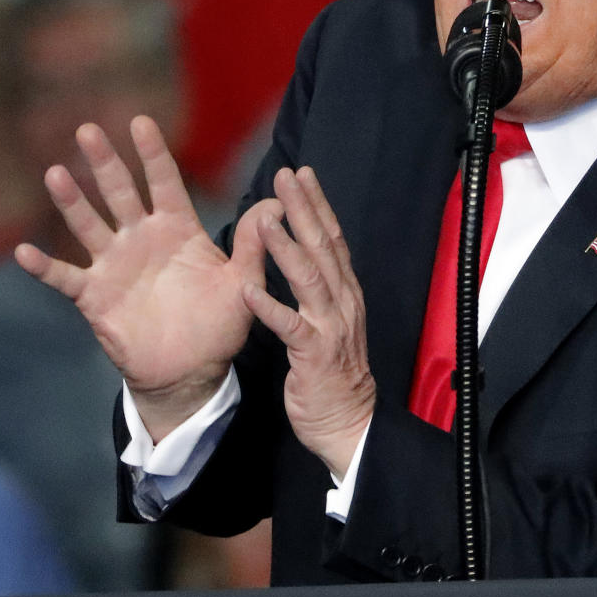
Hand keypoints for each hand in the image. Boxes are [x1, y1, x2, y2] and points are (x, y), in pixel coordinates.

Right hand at [15, 116, 276, 440]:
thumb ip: (254, 244)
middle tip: (88, 129)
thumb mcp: (242, 282)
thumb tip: (279, 204)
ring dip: (72, 201)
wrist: (192, 370)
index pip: (164, 182)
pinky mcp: (95, 296)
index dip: (153, 153)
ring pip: (89, 225)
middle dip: (105, 162)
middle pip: (120, 193)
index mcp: (178, 229)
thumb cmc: (219, 323)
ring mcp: (115, 265)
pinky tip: (24, 252)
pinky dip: (45, 266)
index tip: (141, 122)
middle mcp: (142, 239)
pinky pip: (66, 277)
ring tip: (56, 174)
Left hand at [241, 167, 374, 479]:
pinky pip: (289, 327)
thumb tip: (301, 253)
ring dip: (287, 247)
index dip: (318, 204)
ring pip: (310, 278)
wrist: (348, 422)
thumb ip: (319, 289)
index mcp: (345, 292)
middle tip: (286, 176)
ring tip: (265, 219)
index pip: (332, 239)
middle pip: (323, 247)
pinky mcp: (314, 354)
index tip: (301, 174)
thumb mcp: (330, 321)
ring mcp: (331, 327)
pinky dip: (269, 307)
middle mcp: (343, 302)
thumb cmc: (332, 372)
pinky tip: (248, 289)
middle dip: (304, 208)